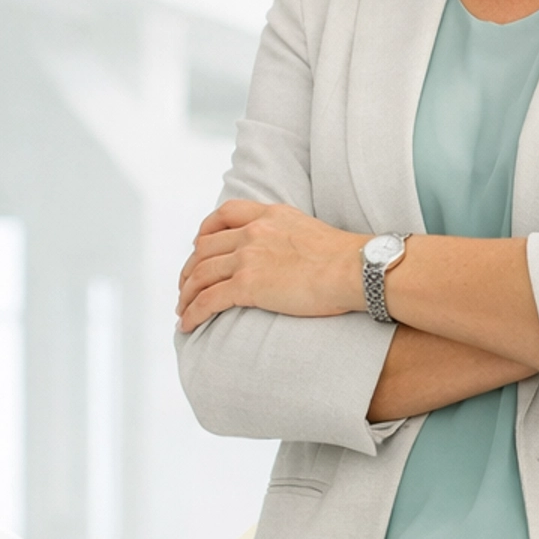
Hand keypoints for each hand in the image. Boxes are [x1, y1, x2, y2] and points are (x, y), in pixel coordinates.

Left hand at [176, 200, 365, 331]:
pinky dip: (192, 313)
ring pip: (200, 275)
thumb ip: (290, 235)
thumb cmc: (347, 258)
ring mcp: (247, 258)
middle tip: (185, 286)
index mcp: (269, 215)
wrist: (355, 268)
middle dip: (189, 269)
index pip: (224, 214)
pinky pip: (208, 300)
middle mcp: (252, 232)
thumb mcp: (312, 230)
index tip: (199, 245)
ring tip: (183, 310)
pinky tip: (187, 324)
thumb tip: (290, 254)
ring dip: (186, 294)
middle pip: (204, 248)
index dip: (205, 231)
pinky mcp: (248, 285)